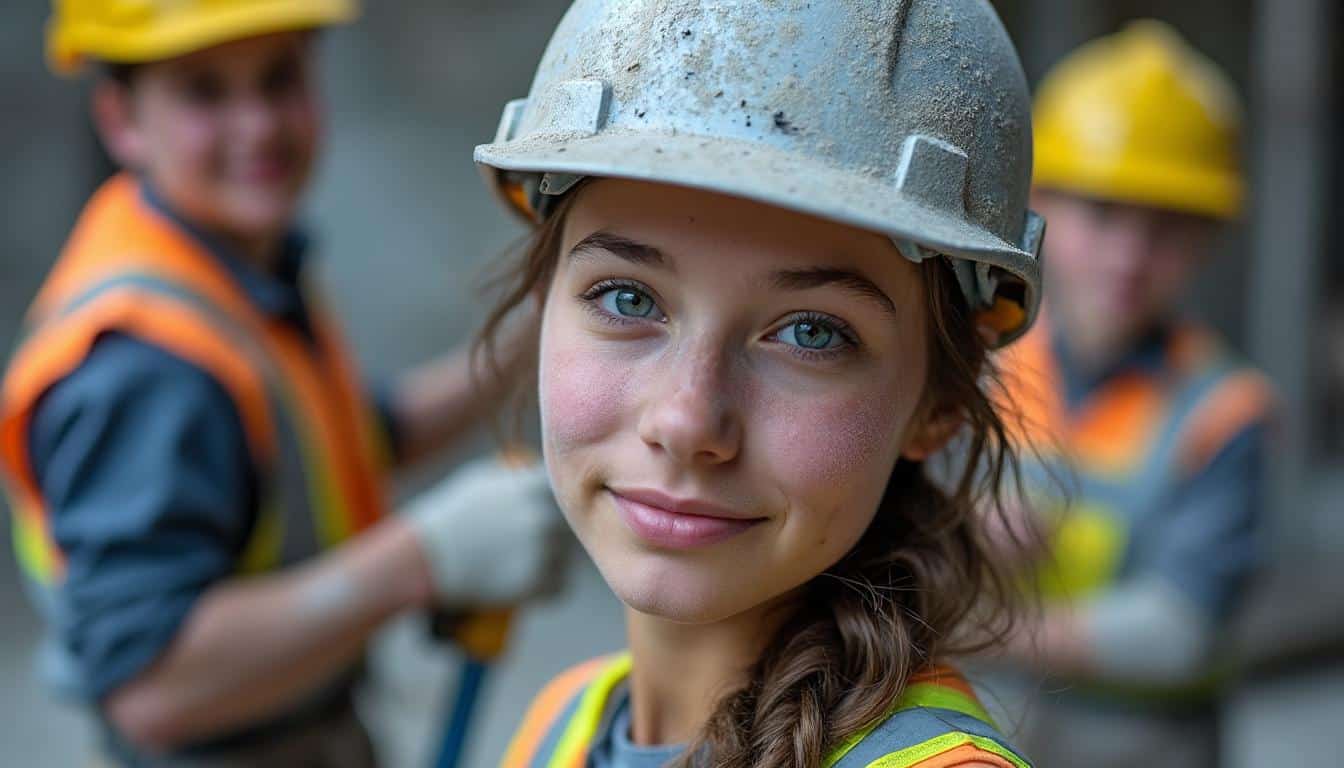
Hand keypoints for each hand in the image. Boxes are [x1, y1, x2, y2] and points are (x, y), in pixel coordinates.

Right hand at [405, 457, 568, 606]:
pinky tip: (524, 582)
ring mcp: (541, 551)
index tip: (550, 509)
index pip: (568, 490)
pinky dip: (546, 588)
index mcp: (532, 488)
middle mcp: (542, 517)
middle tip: (529, 542)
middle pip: (570, 526)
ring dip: (552, 562)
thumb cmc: (453, 516)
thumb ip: (520, 477)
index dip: (560, 501)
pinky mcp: (535, 583)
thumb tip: (544, 474)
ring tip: (518, 562)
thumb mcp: (484, 480)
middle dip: (556, 534)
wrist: (426, 557)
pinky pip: (560, 586)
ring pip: (567, 557)